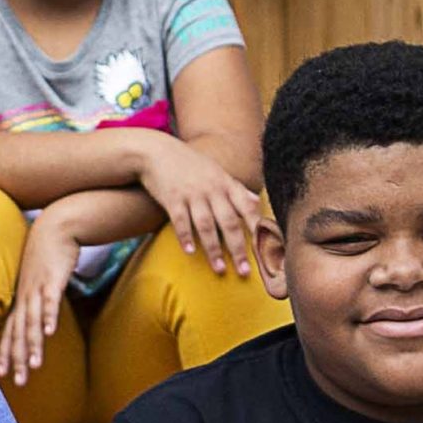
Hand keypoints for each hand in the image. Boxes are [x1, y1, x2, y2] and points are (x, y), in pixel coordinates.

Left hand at [0, 205, 83, 387]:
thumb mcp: (37, 281)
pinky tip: (50, 333)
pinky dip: (49, 316)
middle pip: (19, 332)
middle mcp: (25, 296)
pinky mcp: (53, 279)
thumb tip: (36, 319)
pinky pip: (50, 301)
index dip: (6, 352)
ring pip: (32, 321)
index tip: (2, 374)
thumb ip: (36, 300)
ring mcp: (37, 288)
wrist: (55, 227)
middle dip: (18, 358)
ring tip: (34, 366)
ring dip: (33, 344)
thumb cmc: (46, 256)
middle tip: (18, 381)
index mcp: (21, 299)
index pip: (10, 331)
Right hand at [135, 135, 261, 277]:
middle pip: (229, 222)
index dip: (258, 230)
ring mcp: (192, 194)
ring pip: (206, 225)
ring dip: (213, 249)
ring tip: (219, 269)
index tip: (266, 249)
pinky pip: (181, 221)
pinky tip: (190, 252)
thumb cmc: (190, 164)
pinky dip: (186, 237)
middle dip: (238, 248)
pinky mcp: (172, 198)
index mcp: (226, 184)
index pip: (248, 209)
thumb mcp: (217, 171)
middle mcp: (212, 189)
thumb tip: (257, 201)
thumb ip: (237, 188)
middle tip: (244, 271)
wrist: (157, 151)